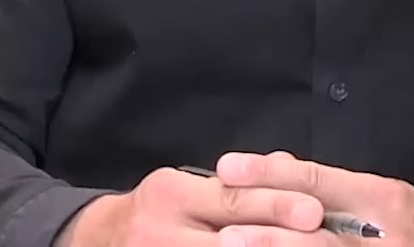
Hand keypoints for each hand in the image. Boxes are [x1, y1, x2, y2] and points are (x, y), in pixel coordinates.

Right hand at [54, 163, 324, 246]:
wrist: (96, 241)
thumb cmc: (156, 209)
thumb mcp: (184, 186)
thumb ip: (230, 186)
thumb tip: (288, 173)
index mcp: (172, 194)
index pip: (233, 199)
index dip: (277, 204)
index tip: (315, 210)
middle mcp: (162, 231)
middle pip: (233, 236)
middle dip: (277, 237)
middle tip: (317, 234)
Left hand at [214, 151, 413, 245]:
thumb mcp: (382, 193)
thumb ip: (333, 185)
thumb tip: (279, 165)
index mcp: (383, 199)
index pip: (318, 181)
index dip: (270, 174)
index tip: (230, 168)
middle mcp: (383, 237)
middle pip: (316, 234)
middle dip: (267, 230)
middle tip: (222, 226)